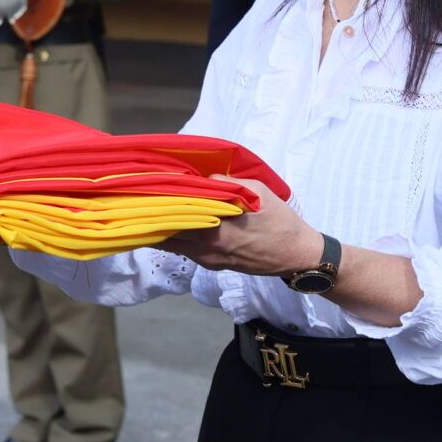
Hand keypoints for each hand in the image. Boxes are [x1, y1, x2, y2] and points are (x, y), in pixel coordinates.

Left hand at [161, 177, 324, 276]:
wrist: (297, 255)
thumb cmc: (280, 221)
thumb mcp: (258, 192)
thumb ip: (227, 182)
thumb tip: (204, 177)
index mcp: (214, 230)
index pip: (176, 216)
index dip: (159, 202)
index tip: (148, 187)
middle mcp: (206, 248)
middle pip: (167, 233)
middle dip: (155, 215)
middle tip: (144, 197)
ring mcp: (208, 259)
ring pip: (174, 244)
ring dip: (164, 226)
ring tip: (155, 207)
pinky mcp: (213, 264)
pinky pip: (186, 249)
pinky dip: (177, 236)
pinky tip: (176, 221)